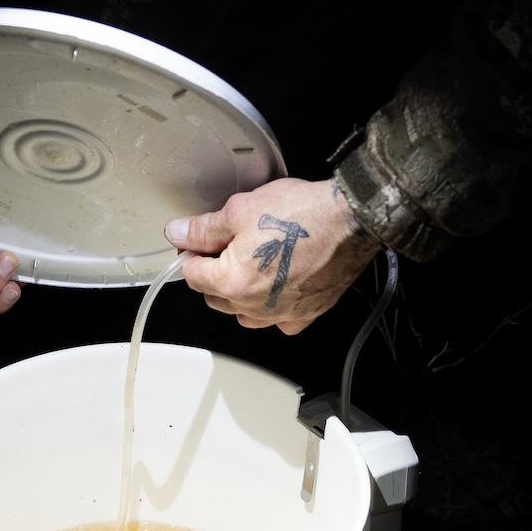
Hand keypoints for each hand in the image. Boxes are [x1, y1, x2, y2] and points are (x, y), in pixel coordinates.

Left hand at [167, 178, 382, 333]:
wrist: (352, 222)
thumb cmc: (303, 214)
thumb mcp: (241, 210)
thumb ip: (204, 228)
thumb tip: (179, 233)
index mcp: (232, 282)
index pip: (191, 275)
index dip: (192, 253)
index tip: (200, 241)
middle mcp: (254, 306)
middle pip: (214, 297)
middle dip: (214, 273)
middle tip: (230, 245)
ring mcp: (280, 313)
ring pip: (242, 313)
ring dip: (239, 293)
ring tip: (253, 263)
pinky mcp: (305, 314)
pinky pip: (278, 320)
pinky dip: (272, 307)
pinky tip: (277, 284)